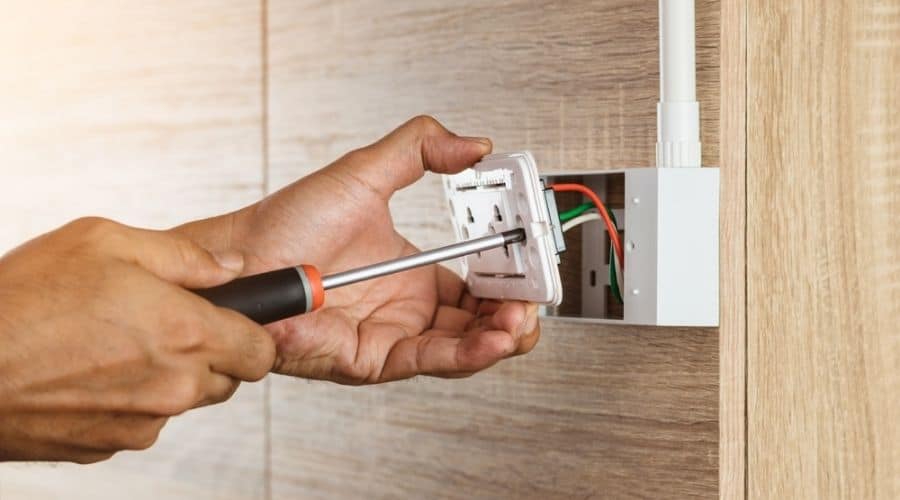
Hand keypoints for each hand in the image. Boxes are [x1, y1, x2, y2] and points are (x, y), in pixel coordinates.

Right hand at [0, 218, 274, 462]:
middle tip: (164, 323)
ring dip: (169, 375)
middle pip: (228, 378)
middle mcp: (175, 387)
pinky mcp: (110, 446)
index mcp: (187, 334)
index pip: (261, 352)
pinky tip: (91, 372)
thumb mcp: (105, 242)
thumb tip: (233, 266)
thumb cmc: (24, 298)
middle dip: (210, 352)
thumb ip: (184, 257)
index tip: (234, 320)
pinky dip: (131, 399)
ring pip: (184, 400)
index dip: (251, 333)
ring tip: (117, 343)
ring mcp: (143, 423)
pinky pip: (143, 421)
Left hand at [178, 116, 540, 383]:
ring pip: (467, 347)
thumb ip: (419, 149)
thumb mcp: (365, 173)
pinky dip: (471, 352)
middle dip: (518, 309)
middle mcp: (409, 309)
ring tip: (523, 315)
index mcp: (414, 273)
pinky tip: (496, 335)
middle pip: (483, 320)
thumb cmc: (286, 225)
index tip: (530, 254)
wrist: (239, 259)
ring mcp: (395, 335)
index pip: (481, 282)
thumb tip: (472, 144)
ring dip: (504, 334)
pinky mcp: (376, 359)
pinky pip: (433, 359)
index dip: (511, 274)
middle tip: (536, 291)